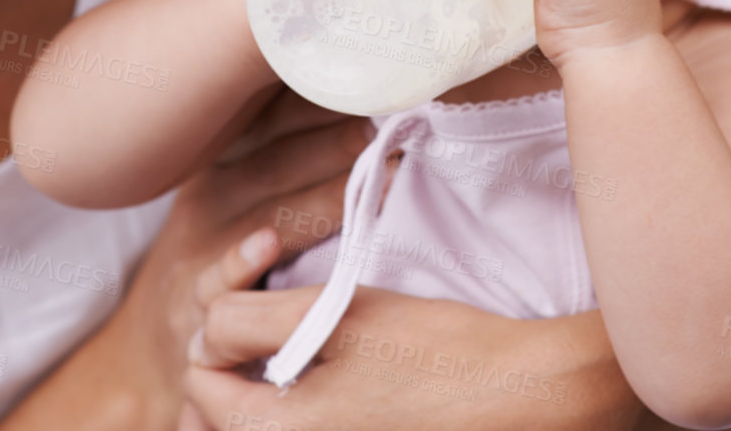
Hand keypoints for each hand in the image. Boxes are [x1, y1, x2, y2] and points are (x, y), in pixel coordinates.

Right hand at [100, 90, 371, 428]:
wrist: (152, 335)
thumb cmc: (220, 247)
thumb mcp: (240, 189)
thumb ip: (294, 149)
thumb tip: (372, 104)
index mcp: (225, 156)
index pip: (278, 115)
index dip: (326, 95)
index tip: (375, 75)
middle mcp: (211, 192)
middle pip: (280, 159)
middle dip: (339, 138)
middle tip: (395, 118)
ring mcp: (201, 245)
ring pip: (267, 213)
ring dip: (328, 195)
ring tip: (384, 175)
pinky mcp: (196, 300)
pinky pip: (218, 280)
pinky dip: (240, 262)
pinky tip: (267, 243)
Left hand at [182, 286, 638, 429]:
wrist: (530, 397)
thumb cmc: (439, 351)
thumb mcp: (339, 314)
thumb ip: (252, 321)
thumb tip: (207, 337)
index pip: (199, 383)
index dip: (224, 335)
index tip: (266, 310)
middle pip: (219, 423)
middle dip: (233, 381)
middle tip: (272, 343)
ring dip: (263, 404)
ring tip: (303, 368)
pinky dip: (305, 417)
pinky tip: (341, 393)